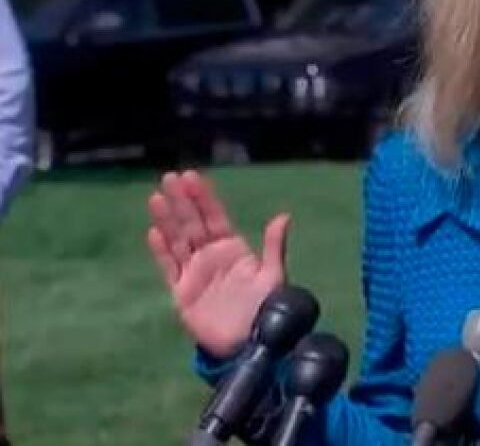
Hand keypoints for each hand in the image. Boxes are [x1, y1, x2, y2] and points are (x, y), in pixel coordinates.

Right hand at [146, 170, 289, 358]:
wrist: (252, 344)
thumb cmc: (267, 308)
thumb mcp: (274, 275)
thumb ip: (274, 245)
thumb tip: (284, 215)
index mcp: (233, 249)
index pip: (215, 217)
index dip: (204, 197)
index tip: (193, 176)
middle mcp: (211, 257)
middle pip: (192, 223)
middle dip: (182, 201)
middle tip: (170, 176)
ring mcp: (195, 273)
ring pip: (177, 240)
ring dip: (167, 220)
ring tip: (156, 198)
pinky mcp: (182, 292)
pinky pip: (169, 268)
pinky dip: (161, 251)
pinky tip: (154, 232)